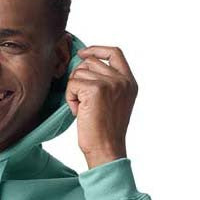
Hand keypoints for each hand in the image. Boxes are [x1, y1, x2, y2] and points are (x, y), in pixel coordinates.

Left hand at [65, 45, 137, 167]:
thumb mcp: (115, 102)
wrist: (106, 149)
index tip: (82, 54)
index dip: (96, 49)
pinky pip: (72, 84)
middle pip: (91, 62)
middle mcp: (122, 80)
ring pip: (79, 73)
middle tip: (82, 101)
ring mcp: (110, 83)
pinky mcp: (95, 89)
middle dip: (79, 78)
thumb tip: (84, 63)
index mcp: (129, 82)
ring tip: (82, 109)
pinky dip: (70, 98)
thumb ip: (108, 82)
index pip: (115, 52)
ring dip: (74, 91)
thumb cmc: (106, 131)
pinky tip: (78, 112)